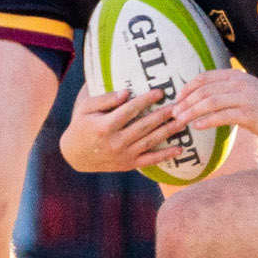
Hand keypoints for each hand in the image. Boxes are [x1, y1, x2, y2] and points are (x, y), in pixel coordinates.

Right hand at [59, 85, 182, 172]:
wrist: (75, 155)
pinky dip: (165, 156)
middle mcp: (115, 142)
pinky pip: (150, 160)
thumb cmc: (81, 126)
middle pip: (144, 126)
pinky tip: (179, 149)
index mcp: (104, 126)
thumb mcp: (86, 108)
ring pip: (150, 142)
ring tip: (183, 121)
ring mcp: (123, 155)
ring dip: (168, 132)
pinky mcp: (128, 164)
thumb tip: (127, 92)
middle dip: (163, 115)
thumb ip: (105, 99)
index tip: (160, 92)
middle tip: (178, 105)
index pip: (130, 110)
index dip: (146, 100)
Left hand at [171, 68, 257, 139]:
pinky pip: (222, 117)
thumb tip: (199, 95)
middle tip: (173, 113)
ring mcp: (243, 98)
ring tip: (180, 120)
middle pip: (204, 91)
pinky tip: (197, 127)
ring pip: (210, 103)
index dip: (187, 88)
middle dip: (185, 102)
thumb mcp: (242, 86)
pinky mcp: (248, 114)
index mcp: (233, 75)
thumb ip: (224, 88)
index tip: (177, 98)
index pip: (204, 78)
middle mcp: (237, 84)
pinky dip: (207, 121)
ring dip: (192, 112)